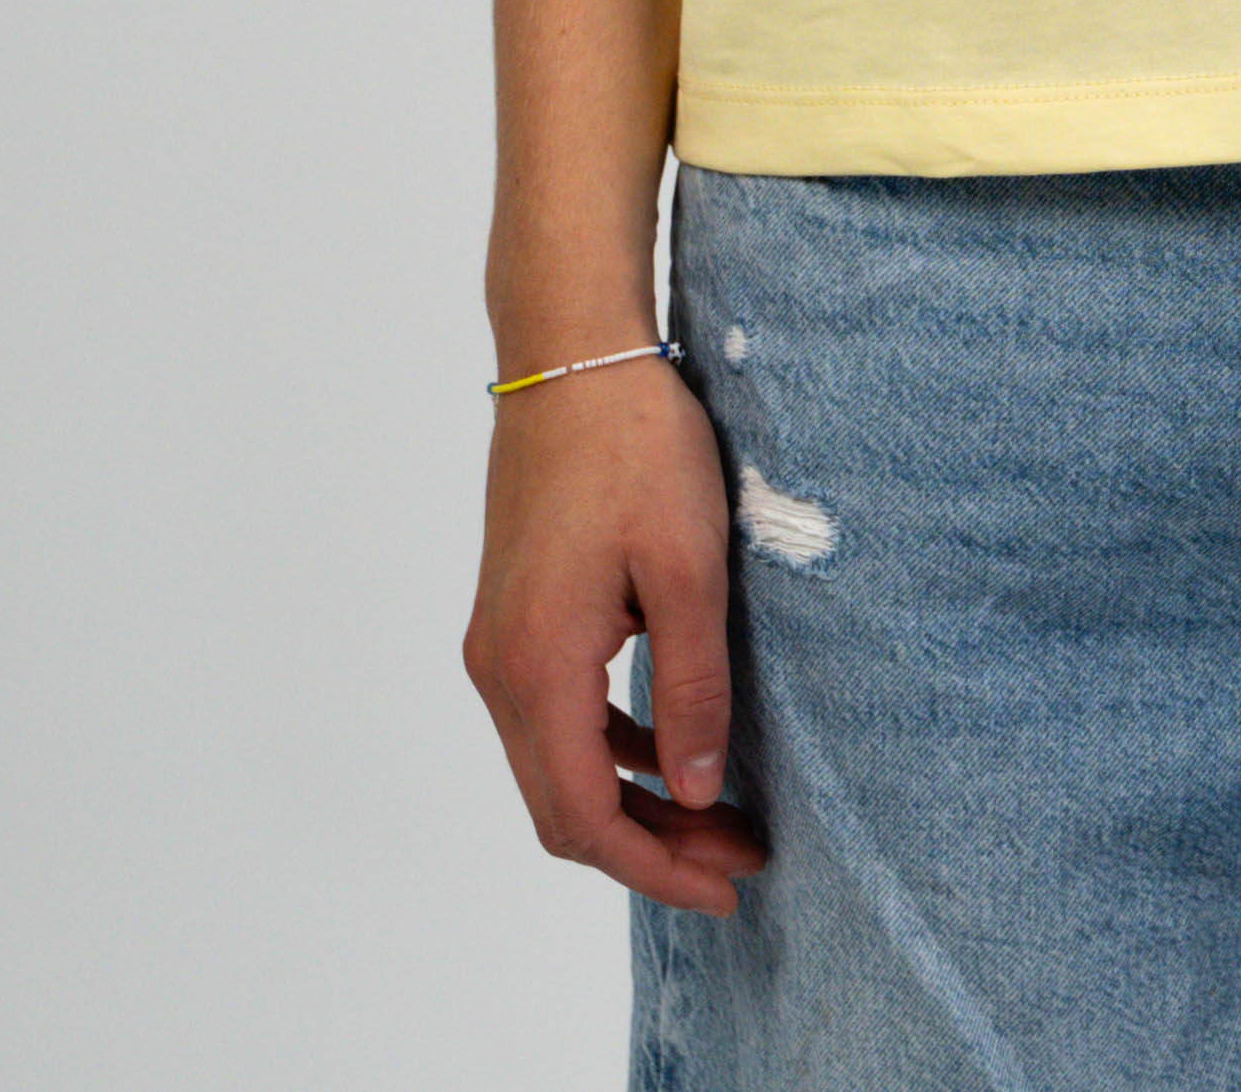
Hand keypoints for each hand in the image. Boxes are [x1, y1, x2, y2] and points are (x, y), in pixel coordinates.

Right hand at [463, 356, 770, 915]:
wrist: (572, 354)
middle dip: (652, 848)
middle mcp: (501, 667)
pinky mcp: (517, 613)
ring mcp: (500, 640)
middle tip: (739, 858)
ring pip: (559, 765)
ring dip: (637, 801)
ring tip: (723, 816)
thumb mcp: (689, 568)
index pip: (583, 818)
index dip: (654, 869)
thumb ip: (692, 687)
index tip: (725, 886)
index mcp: (537, 666)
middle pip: (564, 807)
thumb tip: (700, 793)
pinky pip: (558, 715)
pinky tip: (677, 745)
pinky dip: (614, 749)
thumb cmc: (635, 446)